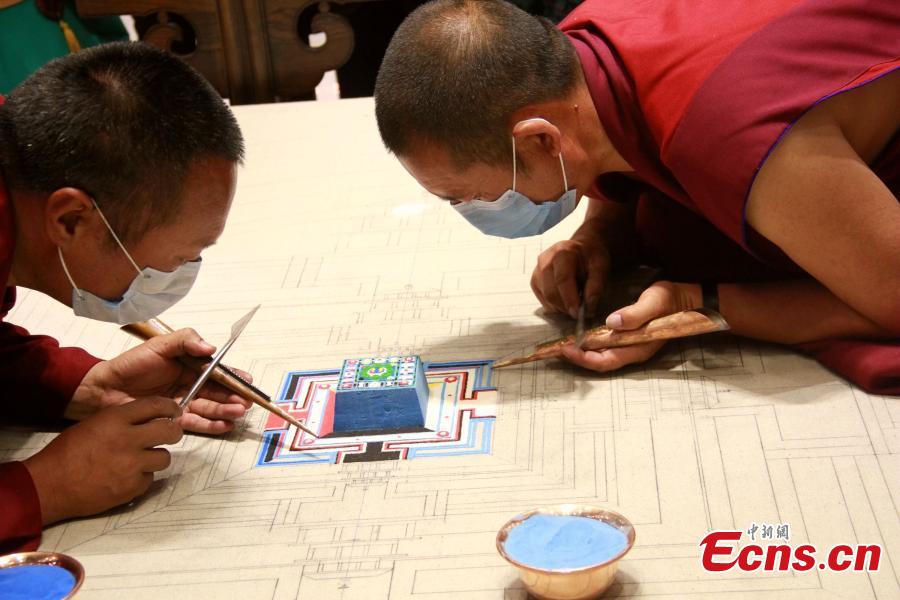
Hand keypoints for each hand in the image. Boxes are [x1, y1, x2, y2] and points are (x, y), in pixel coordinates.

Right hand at [24, 397, 182, 523]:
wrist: (49, 485)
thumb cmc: (66, 452)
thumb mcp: (94, 424)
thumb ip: (122, 420)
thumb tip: (147, 419)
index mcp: (116, 420)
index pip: (155, 405)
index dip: (170, 407)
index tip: (175, 411)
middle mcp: (128, 440)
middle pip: (169, 431)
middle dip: (173, 432)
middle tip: (170, 435)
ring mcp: (132, 465)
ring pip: (164, 458)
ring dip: (155, 458)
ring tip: (139, 461)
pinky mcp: (131, 487)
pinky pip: (149, 479)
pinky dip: (141, 478)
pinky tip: (125, 477)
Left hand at [69, 328, 251, 433]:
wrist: (103, 390)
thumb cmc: (130, 365)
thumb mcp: (158, 345)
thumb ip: (185, 341)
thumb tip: (210, 347)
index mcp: (189, 364)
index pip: (216, 371)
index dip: (233, 376)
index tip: (247, 382)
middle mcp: (189, 384)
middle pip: (217, 391)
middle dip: (233, 397)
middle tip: (245, 402)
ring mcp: (182, 402)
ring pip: (210, 407)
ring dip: (226, 410)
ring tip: (237, 413)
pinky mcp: (173, 420)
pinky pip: (197, 422)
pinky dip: (212, 424)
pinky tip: (224, 425)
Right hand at [531, 236, 610, 317]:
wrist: (581, 247)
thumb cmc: (591, 257)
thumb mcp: (600, 267)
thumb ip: (596, 286)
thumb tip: (589, 308)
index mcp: (562, 252)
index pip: (562, 279)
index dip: (569, 299)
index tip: (578, 313)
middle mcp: (545, 260)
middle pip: (551, 291)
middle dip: (565, 307)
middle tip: (580, 313)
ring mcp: (537, 270)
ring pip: (546, 297)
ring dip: (561, 307)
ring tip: (575, 304)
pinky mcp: (535, 280)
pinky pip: (542, 299)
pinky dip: (554, 305)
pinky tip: (565, 301)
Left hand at [561, 281, 700, 371]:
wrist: (688, 298)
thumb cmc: (672, 300)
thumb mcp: (654, 302)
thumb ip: (635, 314)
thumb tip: (612, 322)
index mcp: (639, 347)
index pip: (606, 360)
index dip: (584, 358)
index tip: (566, 348)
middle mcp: (633, 350)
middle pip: (600, 361)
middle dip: (577, 357)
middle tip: (556, 348)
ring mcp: (631, 345)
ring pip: (601, 355)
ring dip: (581, 351)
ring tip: (562, 344)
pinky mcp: (629, 337)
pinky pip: (605, 346)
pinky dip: (589, 343)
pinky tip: (579, 337)